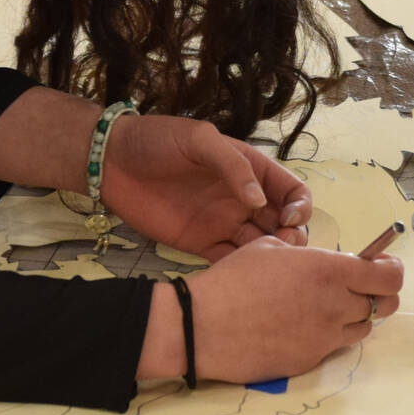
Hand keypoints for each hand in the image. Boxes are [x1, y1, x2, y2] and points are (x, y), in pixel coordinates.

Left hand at [100, 115, 311, 260]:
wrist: (113, 161)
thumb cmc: (158, 140)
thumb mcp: (200, 139)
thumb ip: (232, 166)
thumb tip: (259, 202)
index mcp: (251, 170)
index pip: (292, 191)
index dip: (300, 206)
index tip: (289, 218)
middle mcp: (244, 199)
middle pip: (283, 224)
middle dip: (293, 238)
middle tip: (283, 248)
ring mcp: (224, 223)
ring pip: (261, 246)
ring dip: (271, 258)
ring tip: (268, 266)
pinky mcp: (201, 244)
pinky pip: (229, 261)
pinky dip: (241, 271)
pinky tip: (242, 275)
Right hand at [137, 237, 404, 383]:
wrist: (203, 326)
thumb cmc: (233, 280)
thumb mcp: (270, 248)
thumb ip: (309, 256)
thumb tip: (327, 262)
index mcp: (329, 271)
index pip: (390, 278)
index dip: (392, 271)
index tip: (383, 267)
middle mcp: (335, 306)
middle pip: (384, 305)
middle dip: (378, 295)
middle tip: (360, 288)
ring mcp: (325, 338)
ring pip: (363, 329)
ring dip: (354, 317)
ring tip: (327, 307)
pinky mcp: (310, 361)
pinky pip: (333, 347)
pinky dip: (328, 335)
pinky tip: (302, 326)